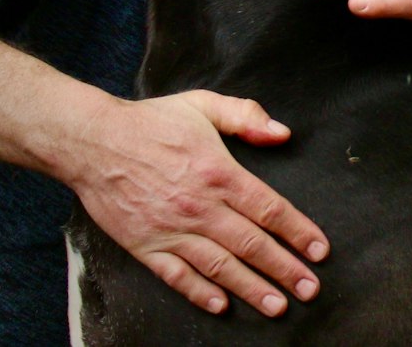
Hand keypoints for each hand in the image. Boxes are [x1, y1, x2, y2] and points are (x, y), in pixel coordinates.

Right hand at [68, 91, 326, 317]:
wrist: (93, 142)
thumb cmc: (151, 122)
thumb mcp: (204, 105)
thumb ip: (247, 116)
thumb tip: (283, 133)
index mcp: (219, 172)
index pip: (270, 209)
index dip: (299, 232)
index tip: (319, 251)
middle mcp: (200, 206)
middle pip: (252, 244)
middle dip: (285, 269)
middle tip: (310, 289)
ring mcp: (171, 229)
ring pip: (220, 266)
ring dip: (251, 289)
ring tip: (277, 306)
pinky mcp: (145, 245)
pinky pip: (177, 276)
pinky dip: (200, 293)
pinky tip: (221, 306)